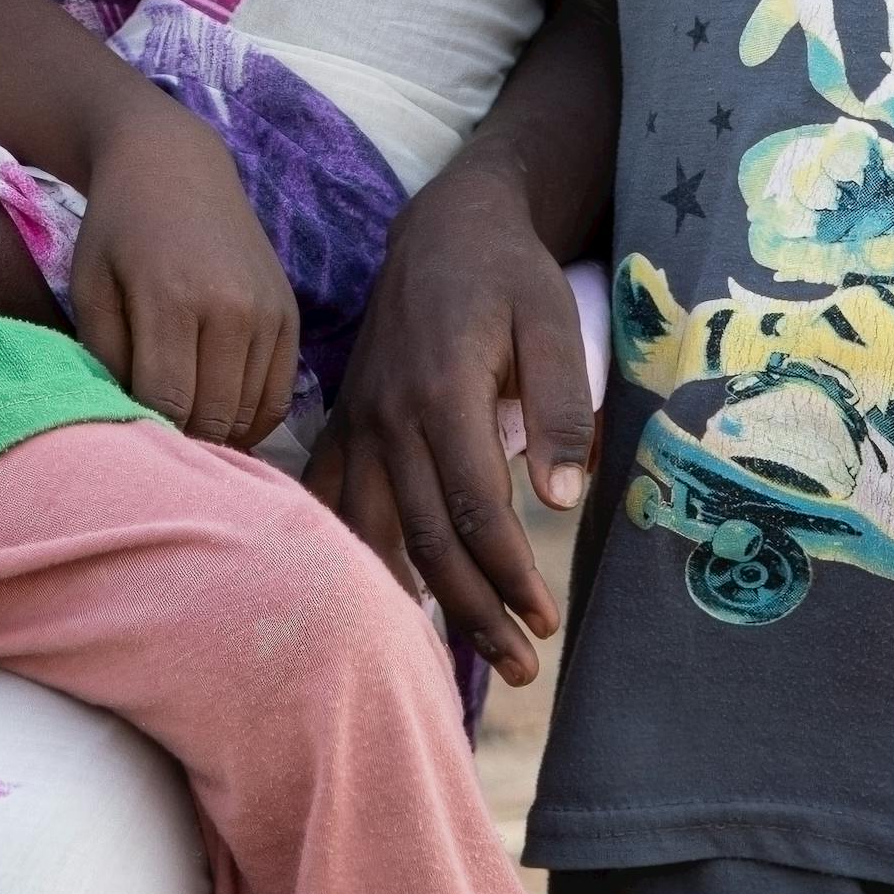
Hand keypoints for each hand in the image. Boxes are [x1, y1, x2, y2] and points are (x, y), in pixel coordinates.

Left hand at [62, 103, 298, 449]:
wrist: (175, 166)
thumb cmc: (117, 230)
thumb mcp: (90, 288)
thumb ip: (105, 360)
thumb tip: (131, 423)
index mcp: (172, 299)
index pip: (168, 403)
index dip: (148, 432)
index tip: (129, 434)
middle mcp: (231, 309)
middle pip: (213, 416)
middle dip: (182, 439)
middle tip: (156, 439)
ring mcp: (268, 313)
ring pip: (249, 414)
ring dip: (216, 434)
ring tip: (185, 429)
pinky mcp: (290, 315)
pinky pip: (278, 395)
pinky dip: (251, 420)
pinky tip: (220, 418)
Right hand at [320, 167, 590, 661]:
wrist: (445, 228)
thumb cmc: (510, 278)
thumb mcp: (554, 324)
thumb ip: (560, 408)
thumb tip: (560, 498)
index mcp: (443, 392)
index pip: (475, 509)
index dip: (509, 574)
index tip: (545, 621)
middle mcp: (389, 416)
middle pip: (426, 538)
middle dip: (475, 612)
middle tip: (520, 665)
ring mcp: (358, 421)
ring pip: (375, 532)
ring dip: (417, 601)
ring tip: (462, 654)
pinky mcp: (343, 422)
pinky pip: (332, 502)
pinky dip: (353, 554)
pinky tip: (380, 598)